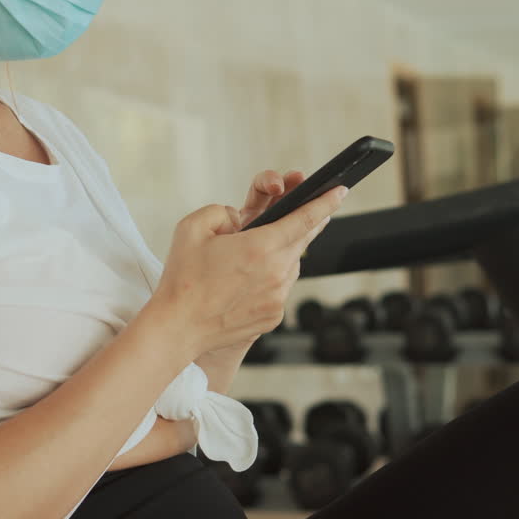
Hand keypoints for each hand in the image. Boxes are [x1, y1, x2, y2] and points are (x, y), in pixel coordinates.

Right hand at [149, 180, 344, 361]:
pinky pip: (280, 288)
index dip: (325, 202)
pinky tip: (248, 280)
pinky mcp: (274, 316)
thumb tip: (242, 220)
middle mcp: (276, 273)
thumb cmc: (182, 278)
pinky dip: (271, 278)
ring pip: (291, 264)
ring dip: (282, 253)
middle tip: (313, 210)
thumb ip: (222, 211)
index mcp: (259, 247)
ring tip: (259, 252)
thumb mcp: (193, 227)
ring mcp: (278, 297)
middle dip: (307, 223)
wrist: (177, 327)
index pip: (304, 218)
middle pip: (302, 240)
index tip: (340, 191)